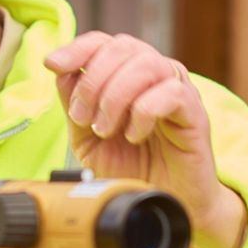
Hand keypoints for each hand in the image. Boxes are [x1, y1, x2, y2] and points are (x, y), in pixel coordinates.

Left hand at [45, 32, 247, 247]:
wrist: (163, 205)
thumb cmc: (131, 171)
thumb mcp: (88, 141)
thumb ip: (75, 107)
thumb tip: (62, 73)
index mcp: (127, 76)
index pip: (104, 42)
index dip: (77, 47)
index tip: (52, 65)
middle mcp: (154, 76)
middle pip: (122, 47)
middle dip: (93, 81)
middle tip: (83, 118)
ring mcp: (177, 91)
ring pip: (146, 64)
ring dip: (115, 96)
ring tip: (105, 130)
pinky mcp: (195, 113)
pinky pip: (171, 93)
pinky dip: (143, 112)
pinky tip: (135, 135)